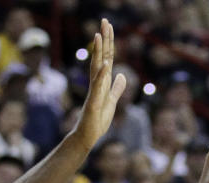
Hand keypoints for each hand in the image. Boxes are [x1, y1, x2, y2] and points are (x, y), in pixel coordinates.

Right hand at [73, 19, 126, 150]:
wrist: (87, 136)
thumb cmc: (97, 119)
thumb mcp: (112, 101)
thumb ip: (116, 88)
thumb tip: (121, 75)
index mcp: (102, 82)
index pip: (106, 58)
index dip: (109, 43)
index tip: (109, 26)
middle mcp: (97, 83)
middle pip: (101, 57)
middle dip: (103, 40)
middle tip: (105, 21)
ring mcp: (94, 92)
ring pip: (96, 68)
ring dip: (98, 52)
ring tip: (99, 35)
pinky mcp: (94, 103)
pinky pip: (98, 87)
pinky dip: (101, 76)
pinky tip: (106, 65)